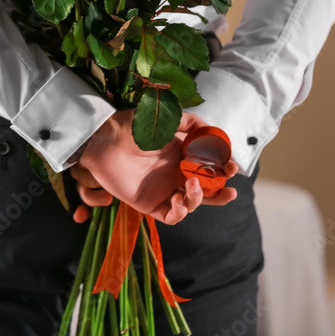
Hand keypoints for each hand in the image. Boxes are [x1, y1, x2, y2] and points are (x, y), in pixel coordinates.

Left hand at [69, 110, 238, 224]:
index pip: (208, 168)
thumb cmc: (130, 127)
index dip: (223, 169)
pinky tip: (177, 199)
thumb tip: (211, 130)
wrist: (103, 140)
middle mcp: (174, 174)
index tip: (232, 166)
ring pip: (192, 204)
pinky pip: (171, 216)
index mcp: (180, 156)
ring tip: (192, 184)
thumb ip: (189, 122)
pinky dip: (180, 212)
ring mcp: (162, 190)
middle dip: (220, 190)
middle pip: (205, 190)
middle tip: (229, 186)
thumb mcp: (165, 119)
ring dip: (199, 198)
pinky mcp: (148, 203)